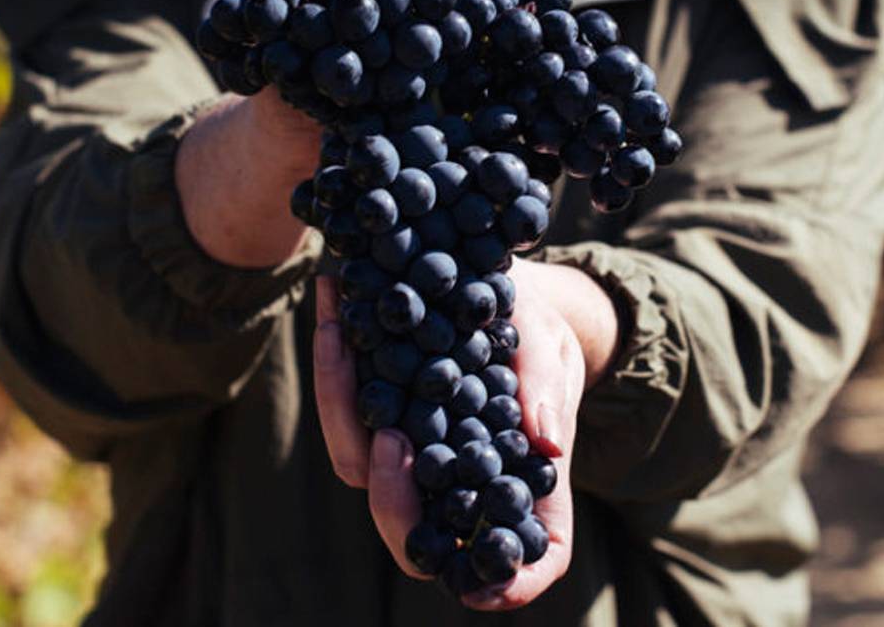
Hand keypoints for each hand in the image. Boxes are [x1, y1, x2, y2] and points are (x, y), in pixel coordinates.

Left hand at [312, 259, 617, 608]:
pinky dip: (335, 370)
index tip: (481, 590)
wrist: (500, 293)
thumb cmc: (539, 333)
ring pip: (360, 470)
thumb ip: (548, 391)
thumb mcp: (551, 350)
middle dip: (392, 502)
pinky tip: (332, 318)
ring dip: (342, 413)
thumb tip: (545, 443)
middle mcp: (457, 486)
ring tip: (343, 343)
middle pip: (418, 537)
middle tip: (391, 441)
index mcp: (521, 484)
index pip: (530, 557)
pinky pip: (344, 413)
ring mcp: (409, 456)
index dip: (511, 583)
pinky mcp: (377, 416)